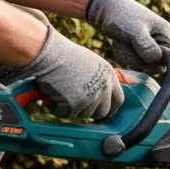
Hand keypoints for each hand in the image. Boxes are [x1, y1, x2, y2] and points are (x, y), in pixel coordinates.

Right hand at [2, 26, 124, 119]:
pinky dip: (56, 109)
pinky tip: (51, 100)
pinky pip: (66, 114)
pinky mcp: (74, 105)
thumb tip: (103, 92)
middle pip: (102, 112)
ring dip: (72, 109)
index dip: (110, 108)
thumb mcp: (93, 64)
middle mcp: (103, 88)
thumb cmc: (67, 56)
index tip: (103, 114)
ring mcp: (90, 98)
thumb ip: (100, 79)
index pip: (118, 100)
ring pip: (84, 114)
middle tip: (77, 108)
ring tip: (61, 96)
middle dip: (90, 113)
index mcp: (110, 77)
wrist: (51, 54)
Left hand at [85, 0, 169, 69]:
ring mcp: (148, 46)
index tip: (141, 55)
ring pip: (140, 64)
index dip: (157, 62)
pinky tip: (118, 42)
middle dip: (137, 57)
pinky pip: (131, 62)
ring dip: (126, 55)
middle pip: (154, 64)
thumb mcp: (134, 31)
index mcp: (165, 34)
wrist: (106, 8)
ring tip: (120, 40)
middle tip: (127, 43)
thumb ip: (147, 46)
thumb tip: (156, 60)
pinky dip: (121, 54)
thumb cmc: (122, 15)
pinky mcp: (137, 49)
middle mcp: (159, 41)